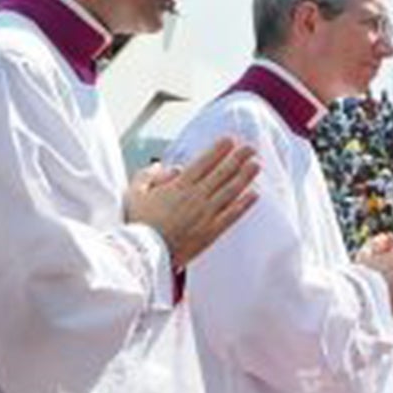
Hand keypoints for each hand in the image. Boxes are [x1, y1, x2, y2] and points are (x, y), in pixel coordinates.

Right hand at [126, 137, 259, 268]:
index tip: (230, 140)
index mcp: (178, 186)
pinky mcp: (212, 232)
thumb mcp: (135, 192)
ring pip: (230, 191)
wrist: (146, 253)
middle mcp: (196, 198)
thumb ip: (150, 175)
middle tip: (251, 147)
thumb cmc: (139, 223)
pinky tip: (255, 194)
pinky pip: (232, 215)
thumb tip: (170, 167)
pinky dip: (244, 204)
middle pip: (221, 174)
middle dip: (237, 158)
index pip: (203, 163)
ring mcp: (206, 215)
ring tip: (256, 164)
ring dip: (245, 176)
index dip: (218, 150)